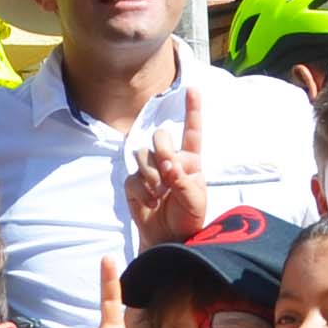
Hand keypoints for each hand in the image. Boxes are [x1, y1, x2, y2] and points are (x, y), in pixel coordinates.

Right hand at [124, 85, 207, 246]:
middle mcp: (169, 160)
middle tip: (168, 173)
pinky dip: (142, 191)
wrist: (170, 239)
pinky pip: (132, 177)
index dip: (192, 110)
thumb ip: (183, 180)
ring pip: (143, 156)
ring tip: (161, 195)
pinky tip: (151, 203)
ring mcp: (150, 171)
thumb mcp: (195, 200)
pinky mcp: (134, 184)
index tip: (193, 89)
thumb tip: (169, 164)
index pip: (192, 131)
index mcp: (190, 160)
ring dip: (151, 175)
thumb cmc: (188, 218)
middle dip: (162, 149)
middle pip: (160, 136)